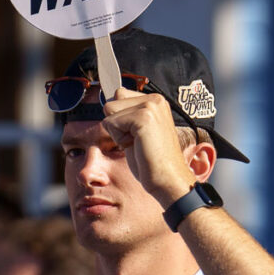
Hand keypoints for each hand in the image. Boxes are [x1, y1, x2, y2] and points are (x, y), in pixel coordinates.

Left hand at [101, 87, 197, 206]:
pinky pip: (111, 123)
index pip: (118, 95)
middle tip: (137, 140)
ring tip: (138, 143)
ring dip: (117, 132)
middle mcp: (155, 99)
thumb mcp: (136, 131)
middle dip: (116, 124)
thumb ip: (125, 115)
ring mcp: (151, 106)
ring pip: (109, 111)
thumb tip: (106, 103)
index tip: (137, 135)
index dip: (119, 119)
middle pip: (111, 102)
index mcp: (155, 100)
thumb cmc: (150, 160)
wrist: (167, 178)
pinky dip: (119, 139)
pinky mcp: (144, 117)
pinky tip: (137, 146)